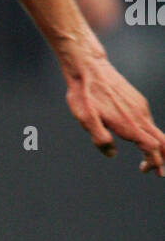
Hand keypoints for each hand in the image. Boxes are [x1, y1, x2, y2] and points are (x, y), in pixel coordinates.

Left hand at [64, 54, 164, 175]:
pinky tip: (139, 138)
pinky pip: (149, 121)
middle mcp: (139, 115)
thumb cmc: (84, 94)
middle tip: (159, 172)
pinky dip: (150, 134)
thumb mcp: (86, 119)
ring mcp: (140, 106)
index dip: (155, 161)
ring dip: (155, 147)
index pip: (151, 147)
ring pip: (156, 130)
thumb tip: (111, 153)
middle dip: (163, 158)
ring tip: (149, 159)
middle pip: (161, 140)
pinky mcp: (137, 100)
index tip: (150, 171)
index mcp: (129, 123)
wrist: (88, 67)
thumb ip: (100, 138)